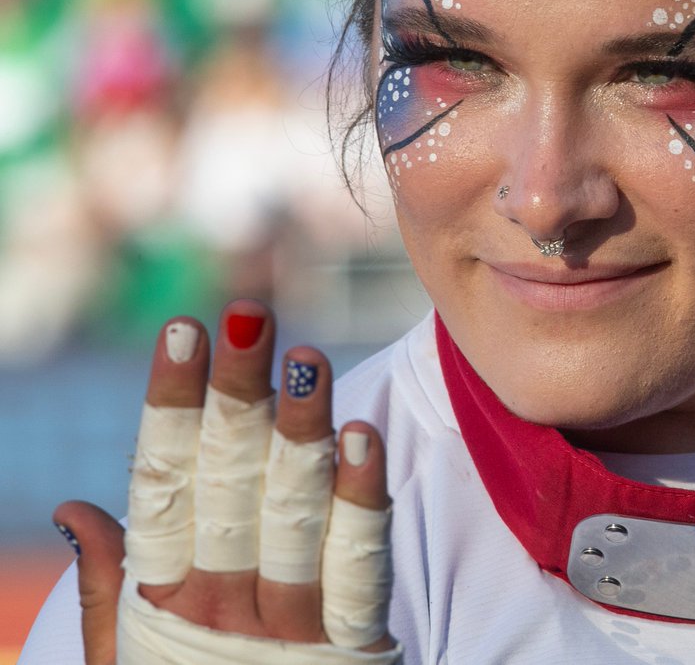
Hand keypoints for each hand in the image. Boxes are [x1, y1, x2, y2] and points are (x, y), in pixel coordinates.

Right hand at [53, 300, 394, 663]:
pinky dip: (358, 503)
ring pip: (293, 516)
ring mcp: (286, 632)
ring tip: (306, 356)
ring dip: (300, 433)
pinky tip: (361, 440)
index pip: (162, 489)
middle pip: (228, 489)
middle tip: (247, 318)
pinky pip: (356, 570)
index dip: (171, 409)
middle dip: (236, 400)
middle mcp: (219, 611)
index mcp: (163, 604)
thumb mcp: (136, 661)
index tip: (180, 332)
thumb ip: (114, 587)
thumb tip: (78, 506)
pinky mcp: (347, 651)